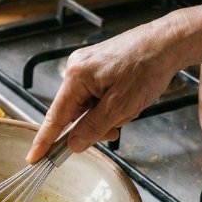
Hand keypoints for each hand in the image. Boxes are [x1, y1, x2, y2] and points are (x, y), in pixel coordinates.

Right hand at [27, 17, 184, 161]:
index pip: (55, 116)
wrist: (167, 43)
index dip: (45, 140)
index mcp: (76, 76)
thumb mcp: (121, 106)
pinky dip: (110, 103)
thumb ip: (93, 127)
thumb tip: (73, 144)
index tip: (34, 158)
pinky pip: (96, 95)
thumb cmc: (147, 67)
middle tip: (117, 127)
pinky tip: (128, 98)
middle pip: (74, 112)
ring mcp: (86, 66)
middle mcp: (76, 69)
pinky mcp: (97, 66)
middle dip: (95, 124)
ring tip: (129, 107)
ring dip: (107, 114)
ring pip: (88, 106)